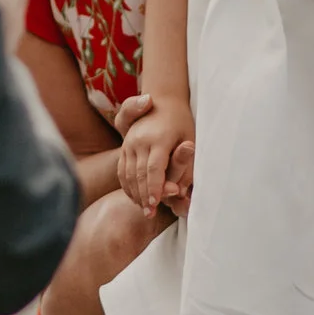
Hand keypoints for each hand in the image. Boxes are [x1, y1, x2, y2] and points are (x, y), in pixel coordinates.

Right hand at [119, 99, 192, 215]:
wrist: (162, 100)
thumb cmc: (181, 122)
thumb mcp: (190, 137)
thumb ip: (187, 164)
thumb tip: (181, 189)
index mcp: (158, 138)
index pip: (154, 168)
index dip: (154, 187)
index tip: (155, 203)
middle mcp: (139, 141)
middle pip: (139, 174)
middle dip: (144, 196)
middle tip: (149, 214)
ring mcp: (129, 143)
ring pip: (128, 174)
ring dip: (135, 193)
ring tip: (143, 209)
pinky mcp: (124, 147)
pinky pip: (122, 170)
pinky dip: (128, 185)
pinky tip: (135, 197)